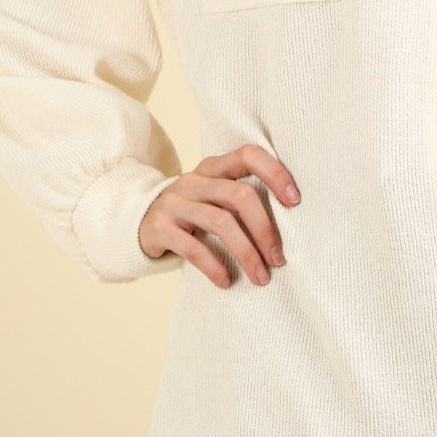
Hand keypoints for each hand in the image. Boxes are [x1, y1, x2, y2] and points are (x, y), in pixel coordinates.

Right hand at [138, 143, 300, 288]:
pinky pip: (193, 247)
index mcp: (214, 166)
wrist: (141, 223)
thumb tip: (292, 220)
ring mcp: (175, 202)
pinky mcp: (160, 228)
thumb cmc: (195, 211)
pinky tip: (227, 281)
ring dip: (246, 253)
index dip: (274, 172)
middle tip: (279, 258)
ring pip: (220, 222)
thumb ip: (242, 198)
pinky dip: (214, 266)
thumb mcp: (215, 196)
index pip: (248, 155)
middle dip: (264, 228)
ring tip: (261, 277)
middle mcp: (194, 179)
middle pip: (239, 195)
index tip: (295, 200)